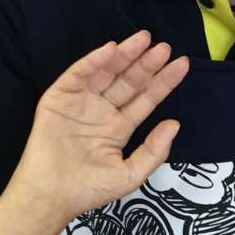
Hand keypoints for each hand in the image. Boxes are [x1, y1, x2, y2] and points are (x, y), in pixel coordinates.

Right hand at [12, 30, 189, 229]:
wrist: (52, 196)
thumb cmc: (89, 189)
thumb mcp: (130, 174)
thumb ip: (154, 151)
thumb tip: (175, 123)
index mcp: (119, 128)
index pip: (146, 100)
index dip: (163, 82)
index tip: (182, 64)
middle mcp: (102, 111)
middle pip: (129, 82)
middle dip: (147, 64)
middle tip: (165, 47)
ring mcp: (81, 102)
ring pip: (107, 73)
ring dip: (125, 55)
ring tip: (144, 39)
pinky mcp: (59, 97)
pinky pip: (79, 75)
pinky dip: (94, 61)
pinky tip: (112, 50)